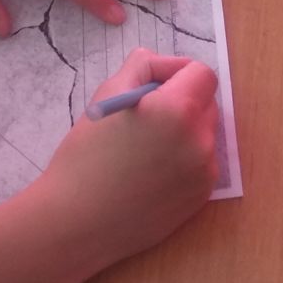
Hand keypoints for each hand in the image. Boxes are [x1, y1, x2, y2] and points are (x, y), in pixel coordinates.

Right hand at [32, 49, 218, 280]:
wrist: (76, 222)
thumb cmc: (85, 155)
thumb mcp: (106, 97)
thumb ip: (139, 68)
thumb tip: (157, 61)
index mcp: (177, 110)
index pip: (202, 73)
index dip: (177, 71)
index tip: (152, 84)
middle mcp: (200, 141)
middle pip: (206, 103)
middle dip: (182, 100)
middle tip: (145, 113)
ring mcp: (204, 173)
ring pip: (204, 134)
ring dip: (183, 130)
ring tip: (144, 147)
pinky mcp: (201, 199)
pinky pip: (201, 164)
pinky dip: (183, 159)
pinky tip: (150, 172)